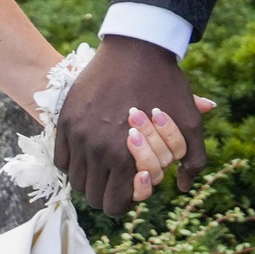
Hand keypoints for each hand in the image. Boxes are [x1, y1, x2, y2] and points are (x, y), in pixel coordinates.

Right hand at [52, 35, 205, 213]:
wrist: (137, 47)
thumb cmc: (166, 84)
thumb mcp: (189, 123)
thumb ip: (192, 160)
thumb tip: (181, 187)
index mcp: (126, 157)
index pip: (115, 206)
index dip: (126, 201)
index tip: (134, 184)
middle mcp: (96, 150)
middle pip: (93, 197)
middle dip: (109, 192)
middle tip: (122, 175)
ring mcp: (77, 135)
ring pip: (76, 180)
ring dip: (91, 178)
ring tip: (108, 162)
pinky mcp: (65, 121)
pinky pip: (62, 158)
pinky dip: (74, 161)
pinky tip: (91, 149)